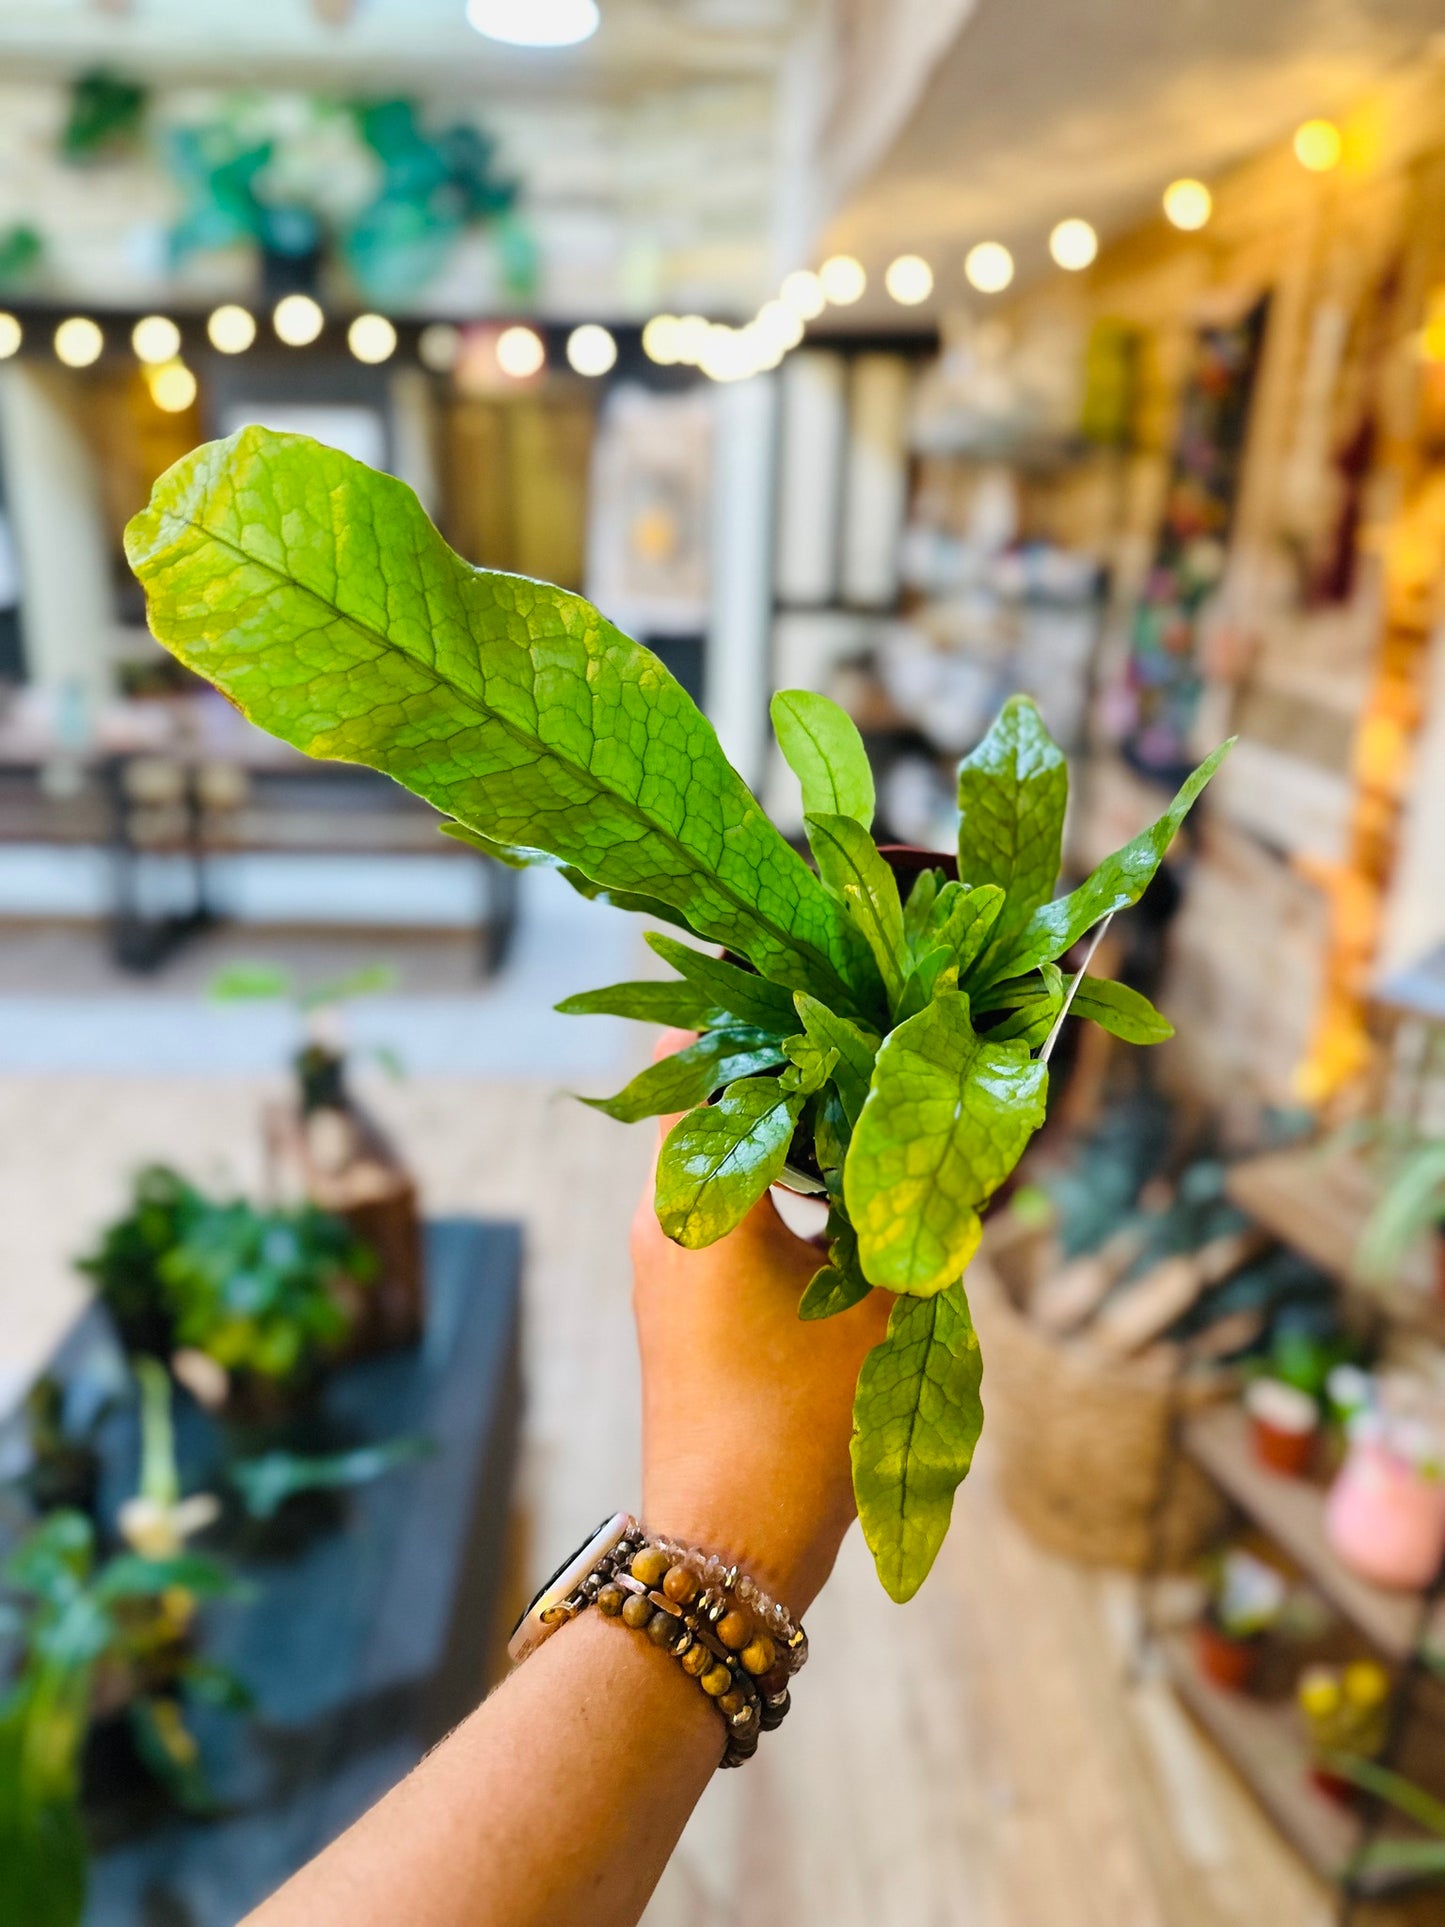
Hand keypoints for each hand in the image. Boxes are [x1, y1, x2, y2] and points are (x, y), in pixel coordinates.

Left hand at [631, 1030, 890, 1616]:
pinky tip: (844, 1195)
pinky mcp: (677, 1296)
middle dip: (787, 1063)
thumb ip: (916, 1212)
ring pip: (718, 1151)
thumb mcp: (882, 1306)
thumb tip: (962, 1138)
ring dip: (784, 1126)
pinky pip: (721, 1203)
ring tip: (869, 1112)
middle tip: (870, 1040)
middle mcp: (664, 1212)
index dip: (756, 1005)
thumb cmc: (801, 1422)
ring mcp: (665, 1256)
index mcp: (696, 1195)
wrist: (730, 1544)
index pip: (697, 1051)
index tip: (825, 981)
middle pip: (712, 1094)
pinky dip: (774, 1183)